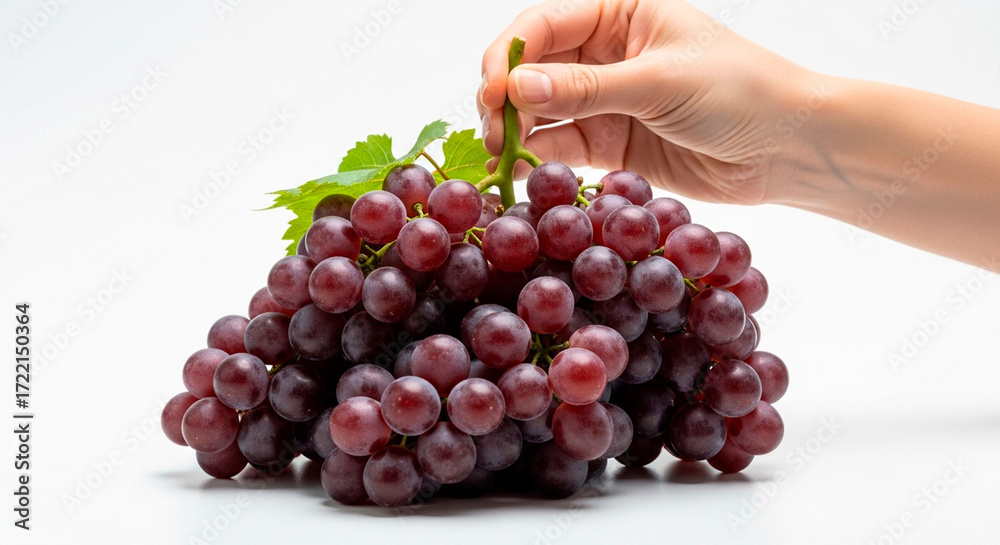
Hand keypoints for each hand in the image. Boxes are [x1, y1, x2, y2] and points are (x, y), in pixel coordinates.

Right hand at [477, 0, 821, 205]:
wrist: (786, 149)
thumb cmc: (738, 91)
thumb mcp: (658, 82)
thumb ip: (585, 88)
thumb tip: (516, 88)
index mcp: (619, 12)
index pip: (543, 24)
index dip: (510, 56)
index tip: (494, 93)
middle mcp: (605, 51)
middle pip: (533, 68)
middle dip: (507, 97)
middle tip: (492, 130)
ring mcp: (606, 98)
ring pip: (542, 110)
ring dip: (517, 132)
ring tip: (502, 157)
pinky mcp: (611, 143)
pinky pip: (563, 146)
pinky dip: (541, 159)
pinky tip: (523, 173)